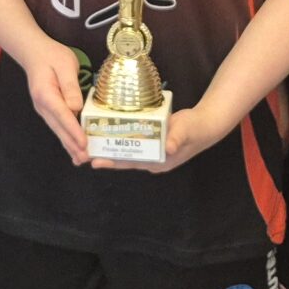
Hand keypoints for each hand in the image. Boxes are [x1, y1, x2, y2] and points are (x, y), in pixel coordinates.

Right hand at [24, 37, 90, 164]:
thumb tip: (76, 107)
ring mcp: (44, 110)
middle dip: (72, 145)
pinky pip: (58, 127)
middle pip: (59, 129)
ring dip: (69, 145)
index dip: (74, 131)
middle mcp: (43, 106)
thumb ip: (70, 86)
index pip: (63, 116)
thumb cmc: (51, 55)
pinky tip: (73, 147)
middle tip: (85, 159)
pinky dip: (66, 138)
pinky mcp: (48, 110)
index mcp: (46, 95)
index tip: (84, 144)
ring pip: (58, 130)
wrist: (34, 52)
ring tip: (80, 159)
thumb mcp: (65, 64)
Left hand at [89, 101, 229, 172]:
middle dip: (106, 157)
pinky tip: (108, 133)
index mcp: (159, 162)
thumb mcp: (185, 131)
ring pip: (127, 152)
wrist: (205, 125)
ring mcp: (152, 152)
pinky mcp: (152, 142)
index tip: (96, 161)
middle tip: (84, 155)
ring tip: (91, 145)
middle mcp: (153, 160)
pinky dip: (120, 140)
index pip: (131, 163)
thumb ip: (177, 138)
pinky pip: (133, 143)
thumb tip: (169, 147)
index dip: (113, 162)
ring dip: (111, 148)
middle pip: (125, 159)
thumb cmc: (194, 129)